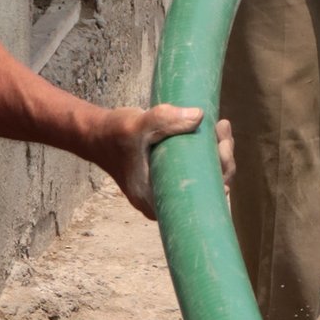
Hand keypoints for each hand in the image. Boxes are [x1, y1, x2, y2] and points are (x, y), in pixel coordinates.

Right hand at [95, 104, 234, 218]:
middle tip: (222, 127)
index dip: (219, 174)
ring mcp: (166, 192)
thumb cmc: (114, 133)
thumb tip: (200, 116)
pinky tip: (214, 136)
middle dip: (223, 159)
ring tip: (221, 127)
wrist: (97, 135)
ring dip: (218, 155)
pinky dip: (208, 156)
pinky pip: (196, 174)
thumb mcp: (136, 125)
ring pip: (203, 181)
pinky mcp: (168, 180)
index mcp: (154, 200)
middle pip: (207, 190)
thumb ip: (164, 120)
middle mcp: (162, 203)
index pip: (200, 197)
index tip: (221, 145)